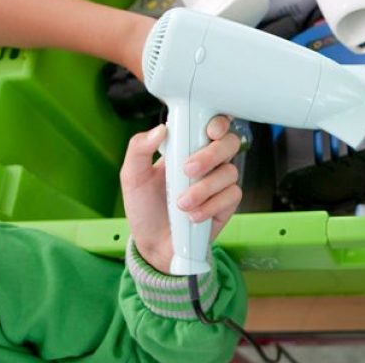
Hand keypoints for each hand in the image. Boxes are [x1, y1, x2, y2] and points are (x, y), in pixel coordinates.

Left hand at [121, 117, 242, 274]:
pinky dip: (211, 206)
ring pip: (229, 172)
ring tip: (181, 203)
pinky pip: (231, 196)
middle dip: (211, 154)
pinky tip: (193, 216)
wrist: (154, 243)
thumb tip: (159, 129)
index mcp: (187, 147)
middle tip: (188, 169)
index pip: (211, 124)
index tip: (209, 130)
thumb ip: (139, 149)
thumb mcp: (133, 176)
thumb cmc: (145, 207)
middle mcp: (209, 161)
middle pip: (229, 143)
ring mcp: (220, 182)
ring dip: (204, 188)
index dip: (218, 122)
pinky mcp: (227, 203)